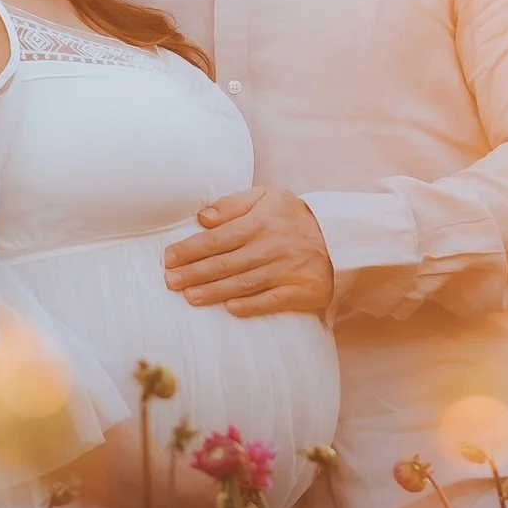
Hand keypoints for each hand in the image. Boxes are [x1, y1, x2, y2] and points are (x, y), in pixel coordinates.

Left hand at [162, 188, 332, 316]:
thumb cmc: (293, 217)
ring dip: (214, 291)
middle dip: (195, 273)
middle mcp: (272, 246)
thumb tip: (202, 217)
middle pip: (226, 262)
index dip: (191, 248)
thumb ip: (233, 204)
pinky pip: (273, 300)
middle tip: (170, 282)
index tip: (168, 258)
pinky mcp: (302, 290)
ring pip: (244, 283)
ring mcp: (287, 269)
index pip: (218, 237)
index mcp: (260, 222)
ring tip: (189, 297)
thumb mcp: (266, 197)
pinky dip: (252, 306)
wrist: (338, 237)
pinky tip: (230, 310)